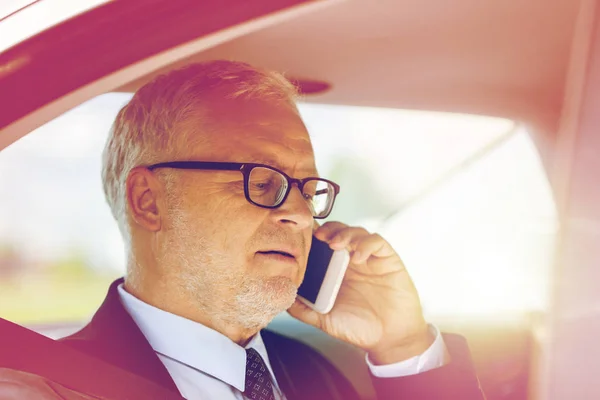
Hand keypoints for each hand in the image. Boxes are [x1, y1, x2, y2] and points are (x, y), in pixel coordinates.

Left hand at [288, 222, 434, 364]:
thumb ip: (303, 309)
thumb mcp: (325, 320)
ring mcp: (369, 258)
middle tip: (319, 237)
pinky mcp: (388, 259)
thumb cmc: (359, 328)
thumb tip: (282, 298)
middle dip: (328, 229)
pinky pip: (377, 241)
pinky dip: (366, 244)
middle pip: (338, 230)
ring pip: (356, 231)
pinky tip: (358, 257)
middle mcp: (351, 260)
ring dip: (345, 233)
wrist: (390, 339)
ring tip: (336, 244)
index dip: (312, 236)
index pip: (321, 243)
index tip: (302, 237)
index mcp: (334, 270)